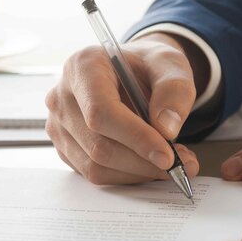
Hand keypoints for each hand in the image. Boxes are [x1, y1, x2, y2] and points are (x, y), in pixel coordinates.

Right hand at [46, 33, 200, 184]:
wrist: (133, 74)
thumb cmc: (147, 66)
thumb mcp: (171, 64)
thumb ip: (174, 90)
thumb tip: (166, 129)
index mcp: (82, 67)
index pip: (100, 112)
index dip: (135, 138)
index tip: (167, 156)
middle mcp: (62, 97)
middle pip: (98, 145)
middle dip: (143, 162)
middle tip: (181, 164)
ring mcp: (60, 125)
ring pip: (96, 166)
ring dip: (138, 172)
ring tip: (171, 162)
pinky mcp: (65, 148)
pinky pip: (95, 173)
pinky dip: (127, 175)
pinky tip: (148, 162)